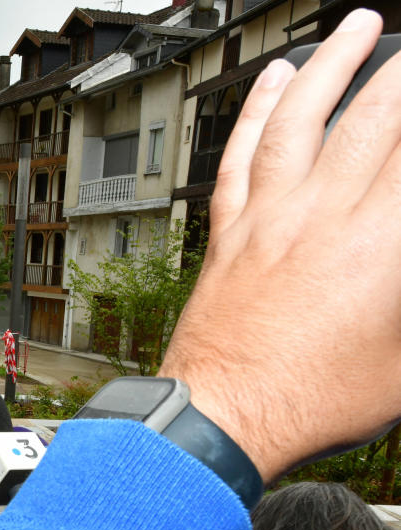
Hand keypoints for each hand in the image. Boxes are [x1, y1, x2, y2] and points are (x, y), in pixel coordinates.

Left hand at [160, 9, 400, 481]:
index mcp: (383, 246)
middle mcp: (324, 218)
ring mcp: (269, 219)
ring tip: (357, 26)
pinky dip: (257, 111)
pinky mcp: (230, 232)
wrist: (220, 418)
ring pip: (303, 119)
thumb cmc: (308, 401)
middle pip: (376, 119)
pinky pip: (242, 156)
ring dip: (334, 65)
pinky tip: (273, 81)